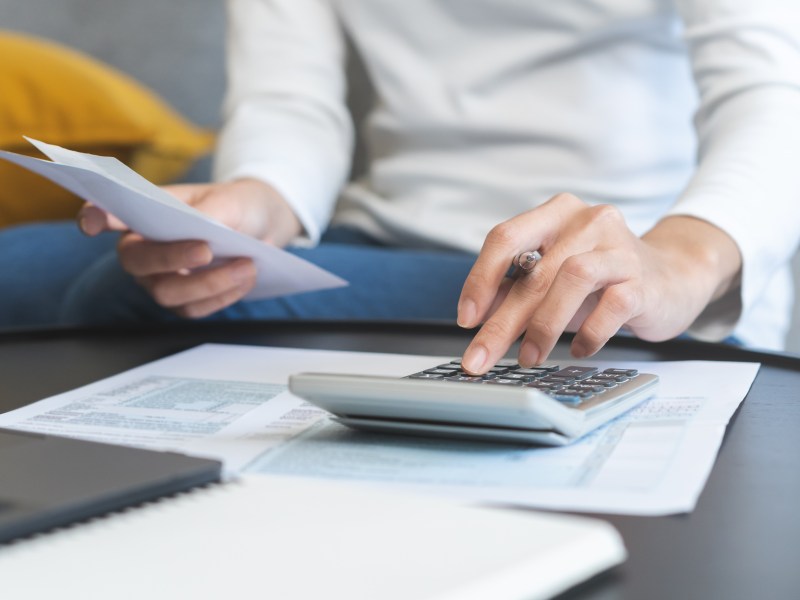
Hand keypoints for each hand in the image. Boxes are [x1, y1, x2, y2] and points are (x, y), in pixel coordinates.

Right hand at [78, 178, 302, 317]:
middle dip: (171, 258)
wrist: (260, 226)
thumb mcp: (228, 200)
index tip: (92, 222)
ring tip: (245, 265)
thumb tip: (202, 231)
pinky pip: (193, 309)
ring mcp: (159, 279)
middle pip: (137, 263)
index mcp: (144, 214)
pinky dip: (222, 296)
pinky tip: (244, 278)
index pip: (106, 214)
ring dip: (210, 282)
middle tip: (206, 249)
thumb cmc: (235, 206)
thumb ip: (210, 213)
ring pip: (167, 293)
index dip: (93, 218)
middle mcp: (142, 249)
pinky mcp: (182, 302)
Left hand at [457, 193, 741, 373]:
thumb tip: (477, 319)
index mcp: (556, 214)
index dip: (480, 279)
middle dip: (501, 321)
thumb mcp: (553, 277)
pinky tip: (578, 349)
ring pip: (571, 278)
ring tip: (529, 356)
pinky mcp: (644, 280)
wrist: (673, 277)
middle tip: (480, 357)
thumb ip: (516, 288)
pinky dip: (588, 334)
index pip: (505, 238)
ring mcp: (619, 248)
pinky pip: (611, 307)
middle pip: (534, 271)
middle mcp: (588, 221)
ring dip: (543, 325)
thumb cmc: (601, 279)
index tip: (467, 319)